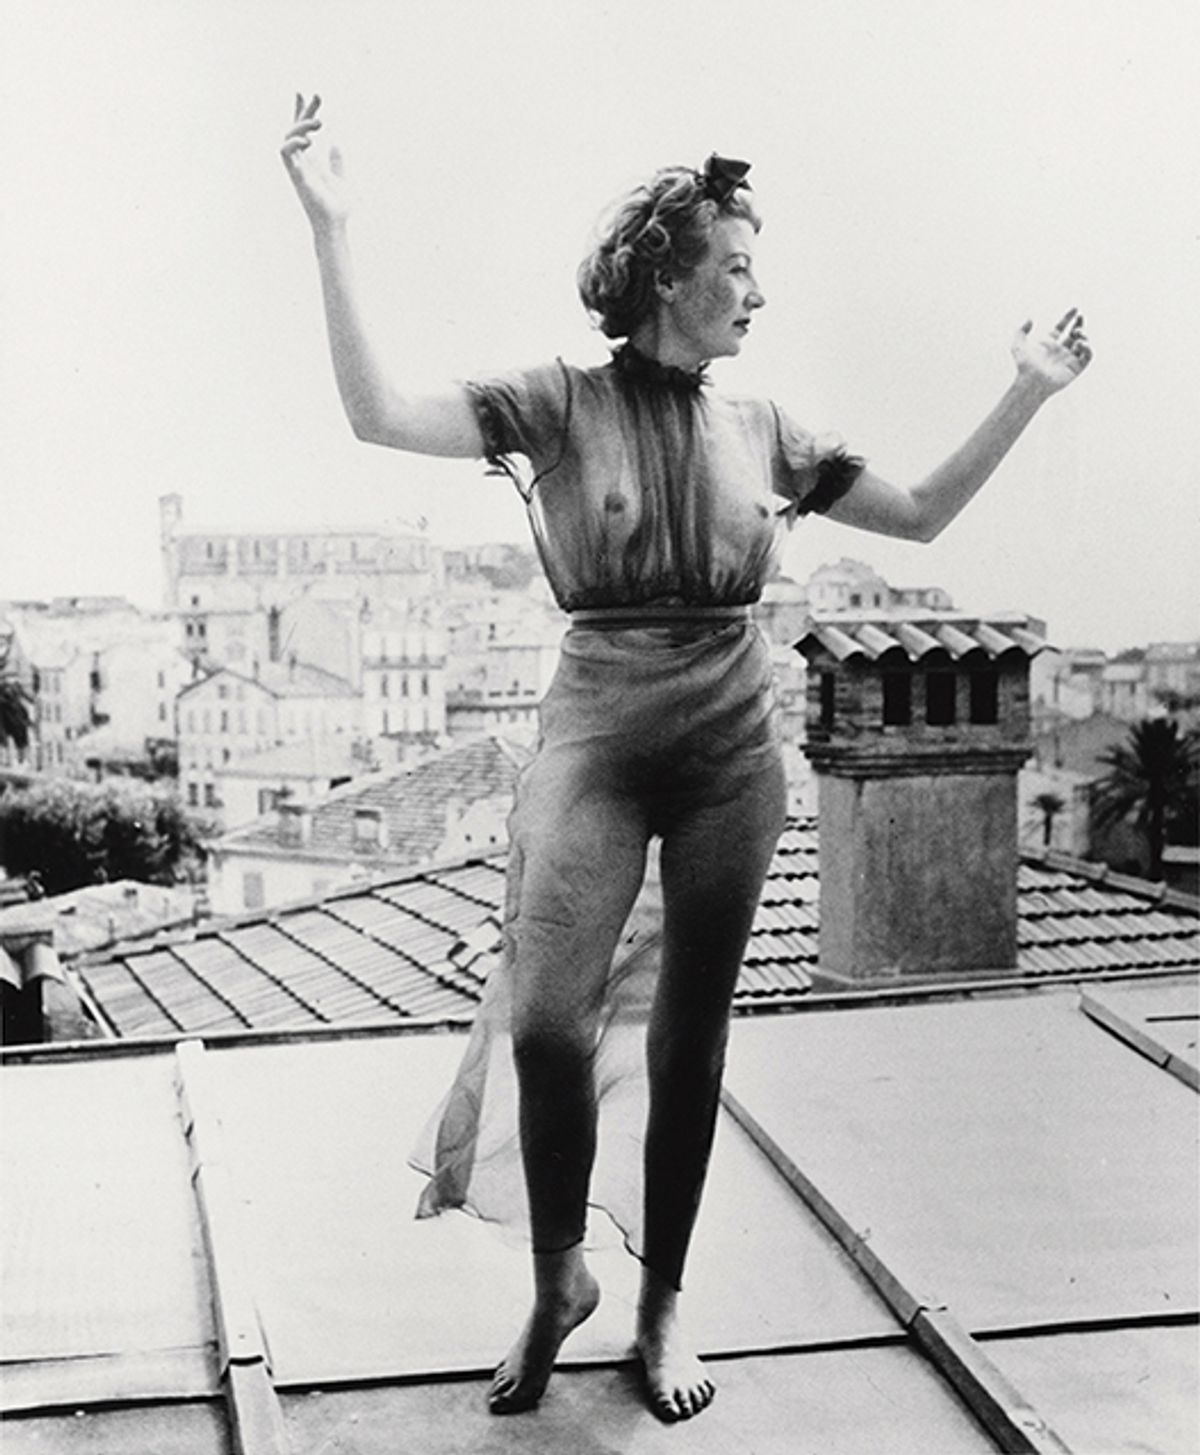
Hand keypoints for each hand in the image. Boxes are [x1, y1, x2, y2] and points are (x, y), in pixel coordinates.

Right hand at [280, 93, 350, 230]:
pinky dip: (293, 143)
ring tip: (318, 122)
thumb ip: (336, 162)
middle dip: (303, 111)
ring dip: (300, 126)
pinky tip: (308, 139)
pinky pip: (286, 154)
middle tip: (318, 97)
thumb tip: (336, 145)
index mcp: (309, 161)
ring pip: (287, 138)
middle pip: (294, 130)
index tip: (305, 93)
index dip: (301, 111)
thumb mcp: (341, 178)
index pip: (301, 132)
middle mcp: (300, 163)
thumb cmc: (337, 208)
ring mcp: (296, 169)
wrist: (336, 225)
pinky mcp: (297, 177)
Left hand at [1011, 309, 1092, 394]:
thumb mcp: (1018, 346)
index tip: (1075, 309)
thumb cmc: (1024, 367)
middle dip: (1079, 324)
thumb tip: (1029, 318)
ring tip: (1077, 334)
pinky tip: (1079, 344)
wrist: (1031, 383)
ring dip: (1083, 336)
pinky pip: (1087, 356)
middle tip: (1080, 318)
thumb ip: (1020, 331)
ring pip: (1082, 344)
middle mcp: (1059, 350)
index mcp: (1048, 343)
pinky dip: (1087, 348)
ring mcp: (1068, 359)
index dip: (1068, 317)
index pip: (1061, 327)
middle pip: (1074, 334)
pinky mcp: (1075, 368)